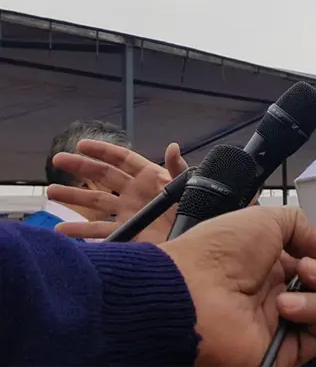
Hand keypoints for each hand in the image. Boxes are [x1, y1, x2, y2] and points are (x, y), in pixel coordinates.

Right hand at [48, 140, 186, 241]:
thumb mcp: (188, 186)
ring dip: (73, 197)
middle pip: (102, 176)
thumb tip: (173, 146)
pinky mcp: (128, 232)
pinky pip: (100, 231)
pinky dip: (80, 231)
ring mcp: (128, 212)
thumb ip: (178, 168)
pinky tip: (62, 230)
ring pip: (95, 202)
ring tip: (51, 192)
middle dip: (80, 167)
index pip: (122, 159)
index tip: (81, 145)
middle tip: (58, 160)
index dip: (102, 150)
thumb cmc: (197, 208)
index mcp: (149, 177)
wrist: (198, 237)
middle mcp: (135, 193)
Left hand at [161, 206, 315, 366]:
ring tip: (305, 274)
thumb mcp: (267, 218)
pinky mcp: (287, 350)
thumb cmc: (221, 250)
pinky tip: (287, 304)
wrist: (192, 291)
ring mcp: (284, 324)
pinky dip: (312, 312)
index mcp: (272, 265)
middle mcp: (280, 295)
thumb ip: (304, 227)